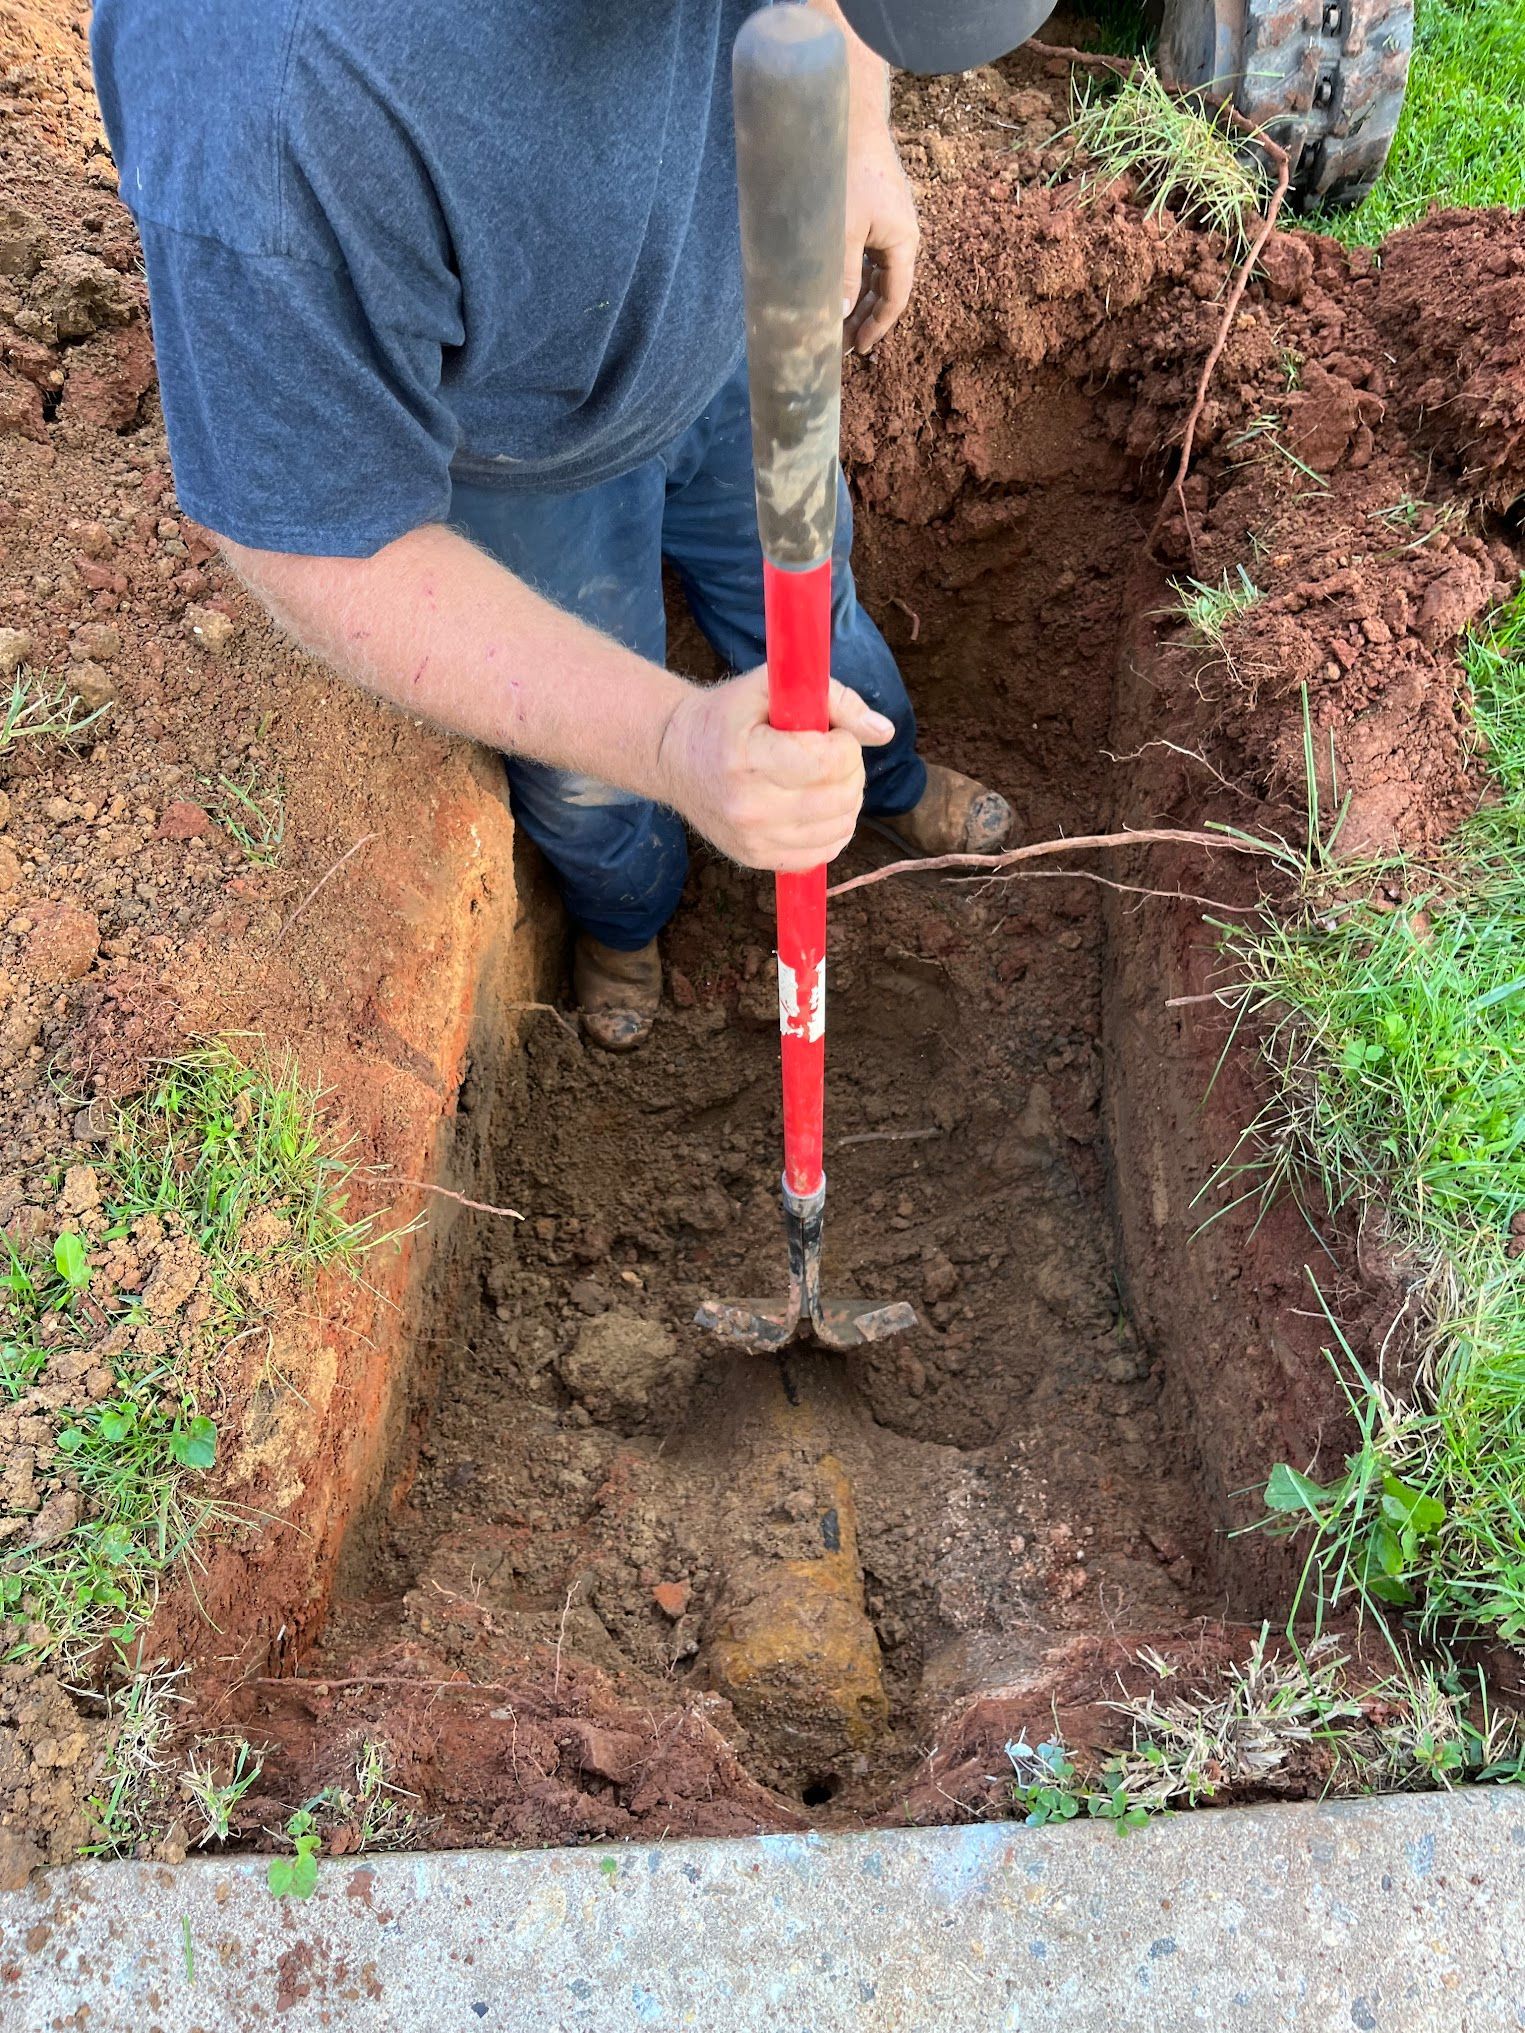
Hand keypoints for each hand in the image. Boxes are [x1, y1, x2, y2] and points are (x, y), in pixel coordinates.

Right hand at [656, 667, 893, 869]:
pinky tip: (818, 806)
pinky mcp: (756, 859)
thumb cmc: (729, 716)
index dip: (845, 744)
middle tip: (832, 753)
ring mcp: (752, 838)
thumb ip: (836, 700)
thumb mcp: (772, 687)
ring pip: (839, 829)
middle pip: (840, 798)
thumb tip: (885, 732)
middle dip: (851, 769)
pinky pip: (822, 854)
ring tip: (825, 778)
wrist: (675, 758)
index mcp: (747, 757)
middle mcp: (748, 806)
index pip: (828, 764)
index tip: (831, 733)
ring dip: (847, 799)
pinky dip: (833, 829)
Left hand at [842, 110, 918, 353]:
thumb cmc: (848, 170)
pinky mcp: (870, 210)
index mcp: (904, 243)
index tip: (857, 350)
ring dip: (854, 298)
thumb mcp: (843, 231)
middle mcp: (899, 235)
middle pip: (884, 289)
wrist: (850, 115)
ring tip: (832, 322)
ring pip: (871, 273)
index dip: (876, 328)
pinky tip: (830, 286)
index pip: (895, 299)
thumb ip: (840, 276)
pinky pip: (863, 253)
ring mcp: (885, 222)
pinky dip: (849, 273)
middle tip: (838, 344)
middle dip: (862, 318)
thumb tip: (835, 318)